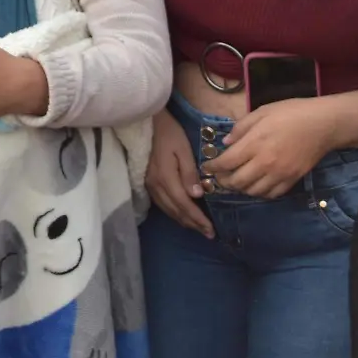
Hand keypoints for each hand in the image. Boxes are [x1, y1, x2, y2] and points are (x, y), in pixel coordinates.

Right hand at [146, 113, 212, 237]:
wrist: (146, 123)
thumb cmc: (169, 133)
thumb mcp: (183, 149)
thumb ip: (189, 173)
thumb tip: (197, 196)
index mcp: (166, 178)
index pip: (184, 205)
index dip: (198, 219)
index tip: (211, 230)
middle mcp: (156, 186)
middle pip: (176, 211)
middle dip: (192, 224)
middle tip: (208, 234)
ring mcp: (150, 185)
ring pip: (168, 210)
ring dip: (183, 220)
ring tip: (197, 227)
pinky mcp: (147, 183)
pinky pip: (162, 204)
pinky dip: (174, 212)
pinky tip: (181, 213)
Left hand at [201, 96, 338, 198]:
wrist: (324, 124)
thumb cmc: (292, 113)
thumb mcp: (262, 111)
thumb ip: (240, 128)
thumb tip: (226, 144)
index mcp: (255, 143)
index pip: (226, 163)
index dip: (212, 167)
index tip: (206, 167)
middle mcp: (265, 162)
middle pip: (236, 182)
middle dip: (223, 181)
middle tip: (219, 176)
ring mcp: (280, 174)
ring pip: (252, 191)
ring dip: (240, 188)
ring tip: (236, 180)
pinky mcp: (292, 180)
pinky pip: (271, 194)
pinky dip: (259, 193)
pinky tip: (256, 185)